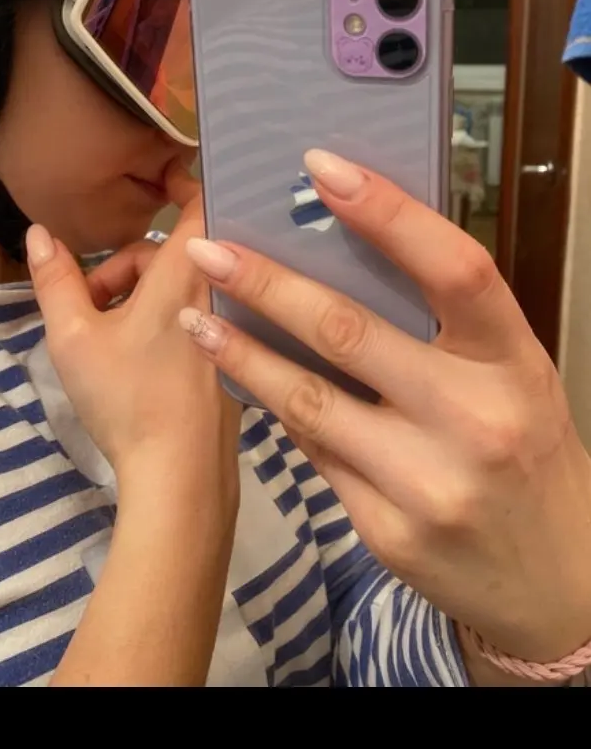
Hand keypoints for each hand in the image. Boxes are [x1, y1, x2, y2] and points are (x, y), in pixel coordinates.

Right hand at [27, 161, 240, 510]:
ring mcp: (233, 326)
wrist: (180, 476)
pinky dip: (172, 320)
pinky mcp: (236, 358)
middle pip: (176, 251)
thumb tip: (38, 234)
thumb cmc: (127, 398)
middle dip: (130, 266)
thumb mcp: (73, 337)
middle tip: (92, 306)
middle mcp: (221, 289)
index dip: (182, 183)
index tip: (152, 186)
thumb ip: (54, 279)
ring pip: (186, 287)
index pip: (202, 200)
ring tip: (108, 338)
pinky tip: (142, 360)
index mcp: (186, 270)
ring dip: (145, 296)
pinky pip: (204, 315)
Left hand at [180, 148, 590, 669]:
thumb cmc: (526, 451)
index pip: (454, 269)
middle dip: (268, 282)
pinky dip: (277, 411)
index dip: (387, 212)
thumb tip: (347, 244)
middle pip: (351, 332)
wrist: (558, 580)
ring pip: (309, 400)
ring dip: (242, 352)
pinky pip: (314, 454)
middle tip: (208, 246)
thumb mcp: (513, 376)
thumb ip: (447, 324)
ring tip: (195, 317)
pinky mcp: (387, 532)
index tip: (320, 167)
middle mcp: (475, 419)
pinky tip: (244, 381)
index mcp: (514, 362)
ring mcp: (428, 482)